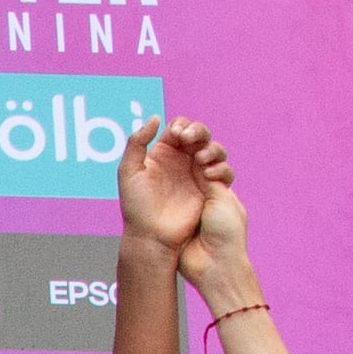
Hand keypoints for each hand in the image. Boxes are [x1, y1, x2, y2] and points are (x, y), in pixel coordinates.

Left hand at [120, 115, 227, 260]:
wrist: (151, 235)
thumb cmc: (136, 206)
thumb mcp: (128, 171)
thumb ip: (137, 142)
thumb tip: (156, 118)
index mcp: (163, 153)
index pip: (179, 128)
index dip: (181, 126)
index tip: (177, 135)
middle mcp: (182, 161)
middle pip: (199, 134)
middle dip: (198, 131)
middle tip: (189, 139)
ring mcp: (197, 174)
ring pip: (215, 149)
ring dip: (211, 147)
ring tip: (199, 158)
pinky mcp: (209, 189)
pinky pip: (224, 172)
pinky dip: (220, 167)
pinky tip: (206, 172)